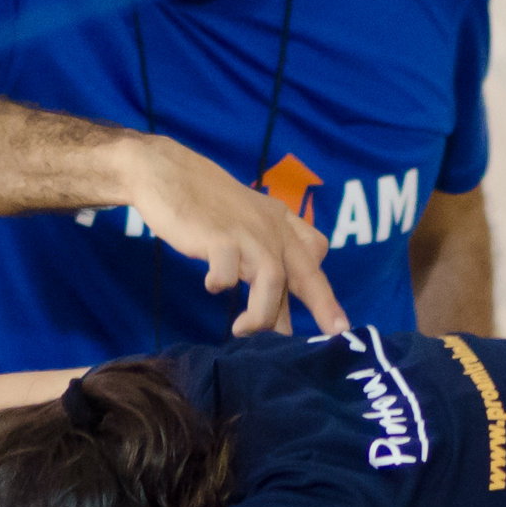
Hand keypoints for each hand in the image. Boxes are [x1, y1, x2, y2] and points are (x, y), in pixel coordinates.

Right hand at [123, 137, 346, 338]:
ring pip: (272, 279)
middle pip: (304, 273)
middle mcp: (271, 228)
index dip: (326, 291)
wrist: (166, 172)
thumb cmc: (205, 205)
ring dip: (261, 313)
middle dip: (323, 305)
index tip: (338, 325)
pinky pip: (229, 271)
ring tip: (243, 330)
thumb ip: (263, 267)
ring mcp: (247, 232)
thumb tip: (278, 323)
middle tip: (336, 334)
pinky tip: (212, 286)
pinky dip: (222, 283)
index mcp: (281, 222)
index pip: (315, 254)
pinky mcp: (218, 236)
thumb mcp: (246, 227)